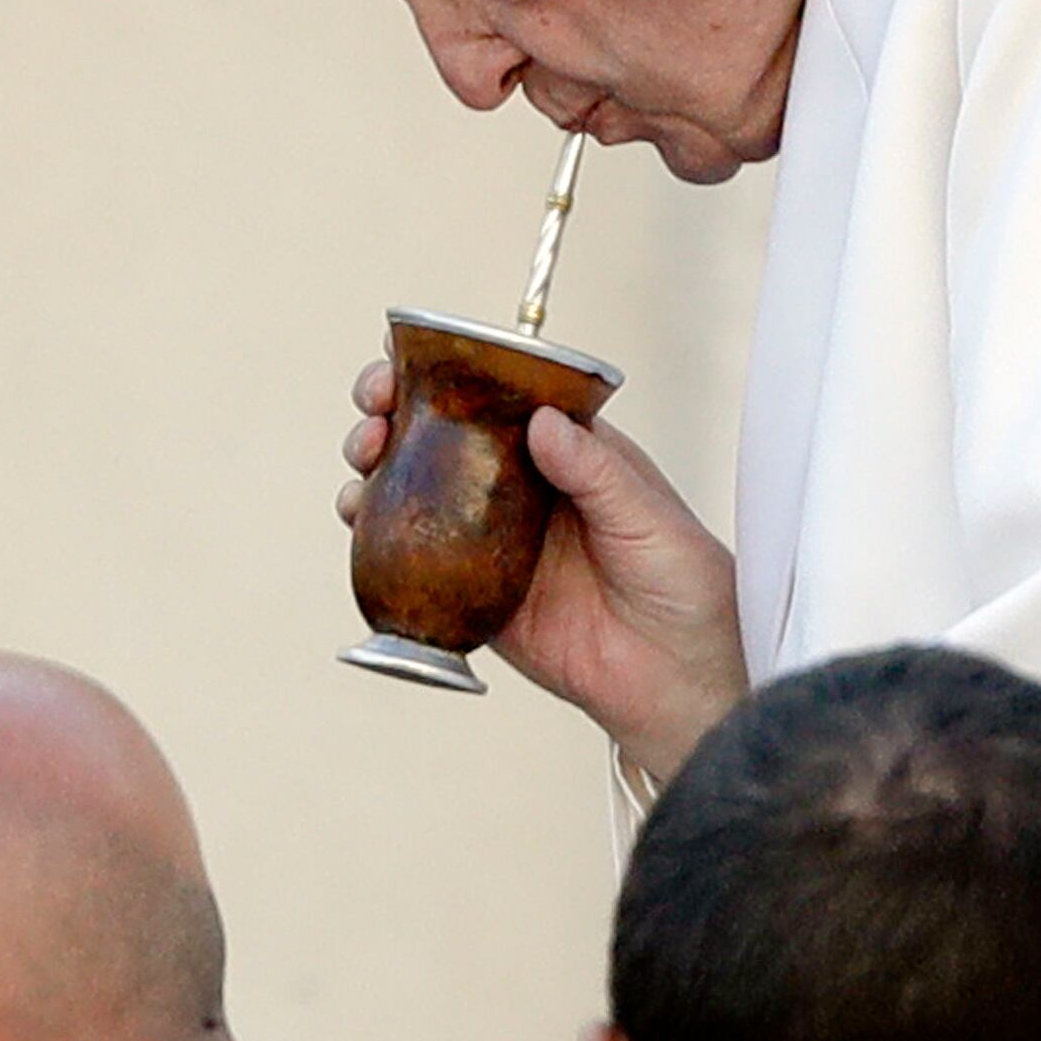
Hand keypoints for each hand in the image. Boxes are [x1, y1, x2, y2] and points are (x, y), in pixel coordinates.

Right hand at [339, 361, 749, 779]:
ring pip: (414, 490)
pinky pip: (413, 561)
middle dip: (392, 412)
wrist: (674, 679)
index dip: (444, 372)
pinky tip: (358, 517)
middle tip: (374, 410)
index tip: (403, 361)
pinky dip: (375, 535)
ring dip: (375, 465)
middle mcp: (519, 488)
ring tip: (364, 458)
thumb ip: (596, 471)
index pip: (495, 397)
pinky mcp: (472, 593)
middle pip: (440, 435)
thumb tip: (542, 421)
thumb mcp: (648, 519)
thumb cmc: (682, 586)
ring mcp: (490, 540)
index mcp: (564, 453)